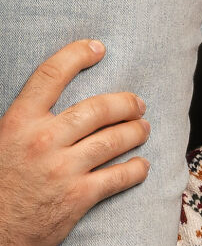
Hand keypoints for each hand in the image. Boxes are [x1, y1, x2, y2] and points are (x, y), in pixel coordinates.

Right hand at [0, 39, 149, 245]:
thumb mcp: (0, 140)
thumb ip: (25, 120)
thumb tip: (47, 100)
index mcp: (18, 121)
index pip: (51, 75)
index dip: (77, 55)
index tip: (98, 48)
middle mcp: (43, 140)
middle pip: (97, 109)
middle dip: (124, 103)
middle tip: (137, 104)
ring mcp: (63, 169)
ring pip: (113, 140)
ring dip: (135, 132)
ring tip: (144, 129)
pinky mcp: (79, 196)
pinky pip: (118, 177)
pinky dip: (135, 169)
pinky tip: (142, 166)